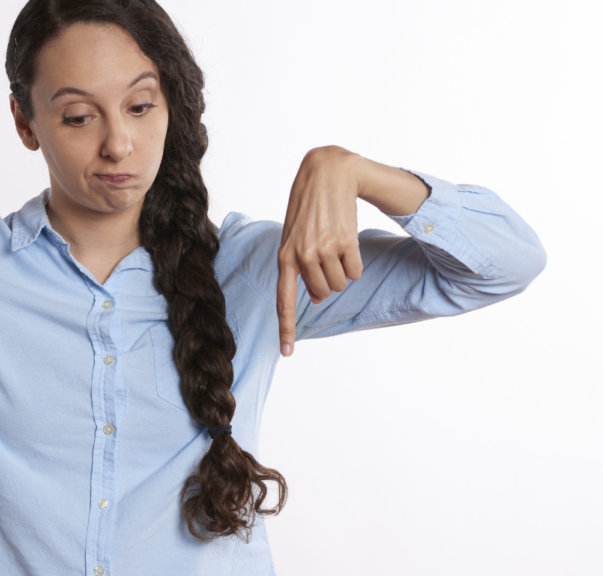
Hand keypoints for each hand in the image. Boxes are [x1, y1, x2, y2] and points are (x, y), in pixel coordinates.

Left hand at [276, 146, 364, 356]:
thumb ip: (299, 268)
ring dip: (343, 272)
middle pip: (322, 294)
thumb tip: (315, 298)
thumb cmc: (308, 208)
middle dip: (328, 282)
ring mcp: (323, 250)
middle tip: (327, 257)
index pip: (283, 300)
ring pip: (340, 285)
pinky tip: (347, 241)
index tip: (287, 353)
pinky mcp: (345, 242)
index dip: (285, 328)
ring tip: (336, 246)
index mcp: (283, 257)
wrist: (327, 173)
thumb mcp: (294, 237)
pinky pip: (356, 272)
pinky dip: (355, 263)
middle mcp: (301, 256)